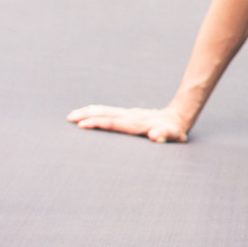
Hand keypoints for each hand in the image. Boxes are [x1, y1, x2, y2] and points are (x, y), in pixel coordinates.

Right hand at [66, 104, 188, 142]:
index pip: (115, 123)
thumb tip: (155, 135)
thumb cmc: (175, 131)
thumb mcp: (174, 135)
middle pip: (107, 114)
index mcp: (138, 124)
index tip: (83, 125)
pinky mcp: (129, 114)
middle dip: (88, 116)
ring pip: (106, 111)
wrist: (178, 117)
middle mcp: (131, 117)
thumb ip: (165, 135)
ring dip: (89, 112)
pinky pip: (109, 111)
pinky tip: (88, 112)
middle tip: (70, 118)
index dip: (99, 123)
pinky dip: (97, 111)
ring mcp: (129, 114)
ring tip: (72, 115)